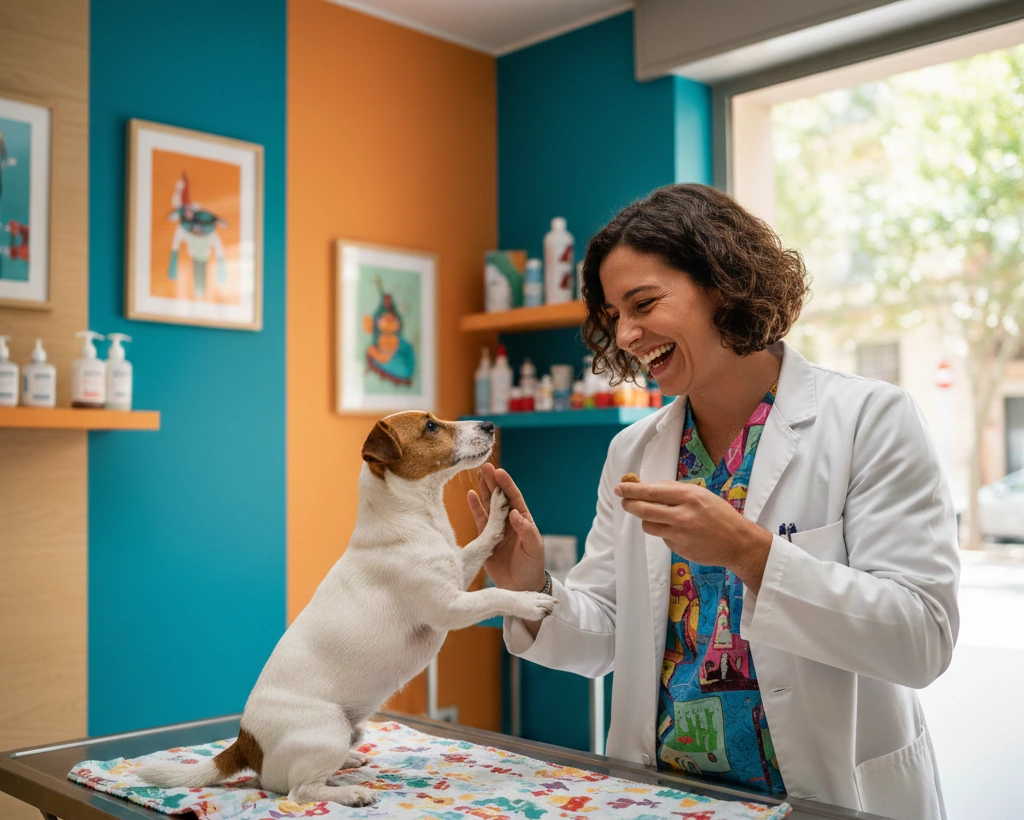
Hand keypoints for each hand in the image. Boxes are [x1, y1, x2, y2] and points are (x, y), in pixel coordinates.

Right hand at [468, 463, 546, 592]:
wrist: (520, 586)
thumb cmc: (531, 566)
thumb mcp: (533, 548)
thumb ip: (526, 531)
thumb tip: (515, 514)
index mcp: (523, 520)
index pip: (514, 498)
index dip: (506, 485)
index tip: (499, 472)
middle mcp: (509, 521)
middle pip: (500, 497)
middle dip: (493, 481)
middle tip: (484, 466)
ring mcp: (497, 528)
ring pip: (489, 504)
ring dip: (484, 490)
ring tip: (477, 474)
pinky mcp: (486, 537)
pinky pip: (480, 518)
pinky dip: (476, 507)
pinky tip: (471, 494)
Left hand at [615, 480, 771, 593]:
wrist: (737, 542)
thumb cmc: (718, 514)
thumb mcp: (700, 494)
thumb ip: (674, 490)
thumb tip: (646, 486)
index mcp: (688, 496)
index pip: (651, 491)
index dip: (632, 489)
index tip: (620, 487)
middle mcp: (682, 515)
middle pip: (643, 509)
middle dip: (629, 504)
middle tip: (624, 501)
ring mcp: (679, 534)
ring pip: (648, 525)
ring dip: (647, 519)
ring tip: (659, 516)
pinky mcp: (678, 548)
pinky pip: (661, 537)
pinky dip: (663, 532)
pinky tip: (679, 531)